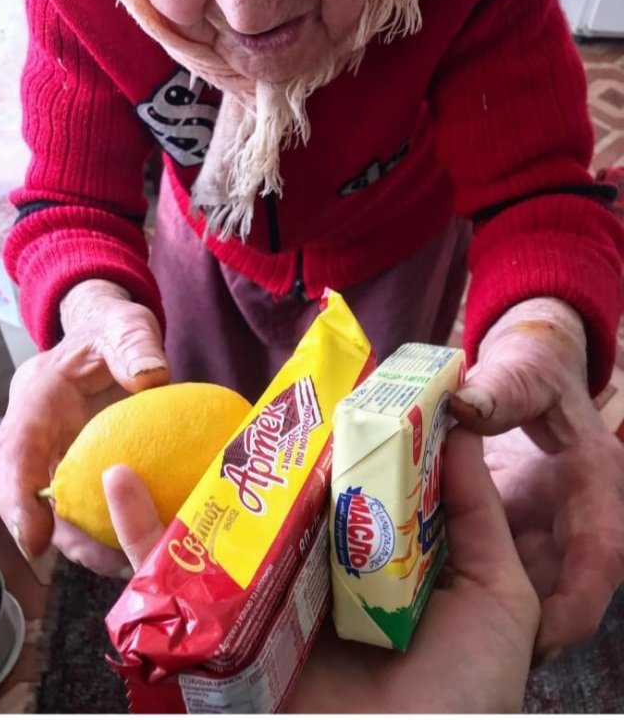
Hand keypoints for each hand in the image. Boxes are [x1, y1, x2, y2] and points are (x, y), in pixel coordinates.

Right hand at [0, 279, 168, 573]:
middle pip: (34, 497)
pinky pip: (90, 504)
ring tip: (131, 560)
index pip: (16, 452)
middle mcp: (40, 437)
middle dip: (62, 536)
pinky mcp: (87, 470)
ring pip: (62, 509)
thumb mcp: (124, 327)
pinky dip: (112, 525)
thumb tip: (154, 376)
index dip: (18, 499)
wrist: (110, 337)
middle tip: (106, 560)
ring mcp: (61, 457)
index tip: (33, 540)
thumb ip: (134, 345)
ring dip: (89, 540)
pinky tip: (149, 538)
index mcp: (36, 400)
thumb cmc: (111, 332)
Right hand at [104, 428, 540, 713]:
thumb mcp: (494, 597)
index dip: (336, 440)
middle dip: (263, 454)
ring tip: (172, 423)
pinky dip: (139, 534)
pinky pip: (167, 582)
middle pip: (278, 503)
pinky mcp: (219, 639)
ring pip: (220, 532)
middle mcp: (311, 580)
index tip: (327, 389)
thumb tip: (458, 426)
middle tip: (261, 403)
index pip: (345, 488)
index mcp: (368, 567)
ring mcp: (263, 607)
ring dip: (192, 482)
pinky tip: (121, 482)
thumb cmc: (463, 697)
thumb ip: (476, 515)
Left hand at [449, 296, 623, 658]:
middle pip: (565, 583)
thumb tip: (465, 406)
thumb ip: (501, 389)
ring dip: (500, 613)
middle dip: (536, 627)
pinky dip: (469, 576)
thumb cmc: (535, 368)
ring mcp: (546, 521)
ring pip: (531, 579)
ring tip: (447, 642)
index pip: (601, 553)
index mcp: (592, 479)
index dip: (580, 598)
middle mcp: (575, 511)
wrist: (532, 368)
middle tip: (489, 662)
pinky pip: (499, 558)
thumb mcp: (525, 371)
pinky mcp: (517, 522)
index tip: (548, 635)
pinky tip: (427, 597)